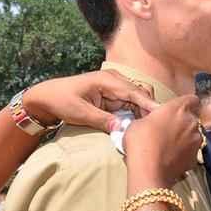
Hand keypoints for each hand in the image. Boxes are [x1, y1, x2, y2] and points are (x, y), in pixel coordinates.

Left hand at [23, 70, 159, 132]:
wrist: (47, 97)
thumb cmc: (61, 101)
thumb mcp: (80, 113)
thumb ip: (102, 120)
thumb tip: (122, 129)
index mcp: (108, 80)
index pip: (135, 92)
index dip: (150, 105)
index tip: (162, 116)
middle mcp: (115, 81)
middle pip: (141, 94)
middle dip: (149, 110)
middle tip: (156, 129)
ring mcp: (115, 88)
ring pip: (138, 101)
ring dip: (142, 114)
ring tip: (149, 131)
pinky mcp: (113, 97)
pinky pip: (130, 105)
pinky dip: (134, 116)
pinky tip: (137, 128)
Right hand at [123, 95, 202, 185]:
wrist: (148, 169)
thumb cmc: (142, 143)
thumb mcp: (137, 123)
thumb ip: (150, 118)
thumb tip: (148, 122)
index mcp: (178, 108)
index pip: (191, 99)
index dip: (185, 104)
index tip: (177, 108)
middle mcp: (191, 122)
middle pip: (192, 118)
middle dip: (182, 122)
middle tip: (167, 129)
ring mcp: (195, 140)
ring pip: (193, 135)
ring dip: (184, 138)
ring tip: (167, 145)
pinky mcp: (195, 157)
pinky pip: (191, 151)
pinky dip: (184, 153)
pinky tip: (170, 157)